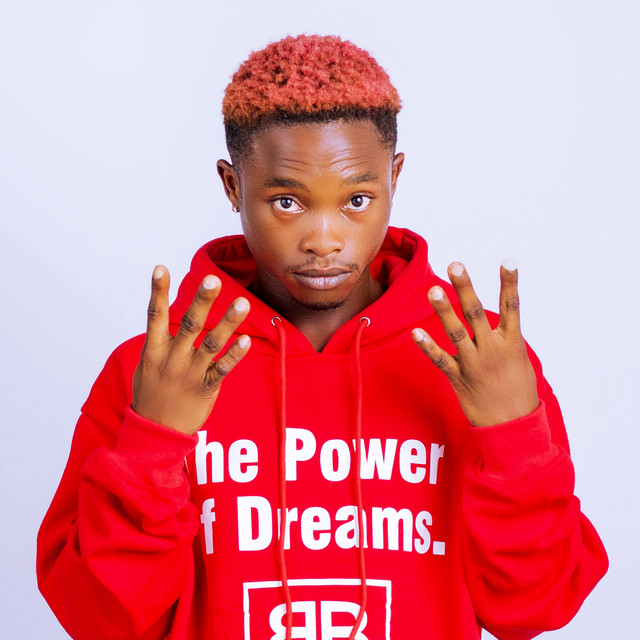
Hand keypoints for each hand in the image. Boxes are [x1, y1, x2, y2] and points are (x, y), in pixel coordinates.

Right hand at [132, 266, 250, 434]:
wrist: (155, 433)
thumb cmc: (152, 394)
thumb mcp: (148, 365)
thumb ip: (160, 341)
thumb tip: (165, 315)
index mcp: (154, 350)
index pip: (154, 315)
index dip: (157, 291)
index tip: (160, 267)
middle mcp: (172, 358)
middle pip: (188, 324)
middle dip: (201, 300)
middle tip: (213, 279)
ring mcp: (189, 373)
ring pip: (211, 343)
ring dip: (227, 322)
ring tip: (242, 302)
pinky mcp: (205, 388)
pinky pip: (222, 369)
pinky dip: (235, 354)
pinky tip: (247, 340)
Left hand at [412, 260, 538, 426]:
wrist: (513, 427)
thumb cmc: (518, 391)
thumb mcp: (520, 360)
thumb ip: (506, 336)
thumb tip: (498, 317)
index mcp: (511, 342)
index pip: (512, 307)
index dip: (510, 283)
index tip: (507, 260)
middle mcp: (492, 350)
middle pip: (476, 313)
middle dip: (465, 288)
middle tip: (455, 265)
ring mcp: (474, 364)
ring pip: (456, 332)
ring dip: (444, 310)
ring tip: (433, 289)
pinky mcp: (458, 378)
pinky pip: (440, 360)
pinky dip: (427, 346)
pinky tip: (415, 332)